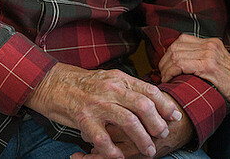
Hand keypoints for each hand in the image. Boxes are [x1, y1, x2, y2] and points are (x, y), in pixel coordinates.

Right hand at [25, 62, 181, 158]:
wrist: (53, 83)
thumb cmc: (84, 84)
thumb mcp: (109, 79)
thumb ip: (128, 88)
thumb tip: (151, 100)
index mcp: (119, 79)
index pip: (149, 90)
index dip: (165, 104)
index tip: (175, 116)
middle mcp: (111, 90)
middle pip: (143, 106)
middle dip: (157, 123)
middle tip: (163, 134)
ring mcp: (98, 104)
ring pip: (128, 122)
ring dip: (143, 139)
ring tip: (150, 150)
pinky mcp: (84, 119)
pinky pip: (102, 138)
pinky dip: (113, 150)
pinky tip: (120, 157)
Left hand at [158, 34, 229, 105]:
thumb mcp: (218, 62)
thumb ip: (203, 58)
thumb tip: (181, 65)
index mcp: (211, 42)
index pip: (182, 39)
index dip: (170, 52)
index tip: (166, 64)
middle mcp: (209, 45)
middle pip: (176, 46)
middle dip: (164, 60)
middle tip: (162, 73)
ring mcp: (209, 54)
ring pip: (176, 54)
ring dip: (165, 68)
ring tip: (165, 78)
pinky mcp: (209, 66)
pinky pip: (181, 64)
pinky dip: (171, 72)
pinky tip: (169, 79)